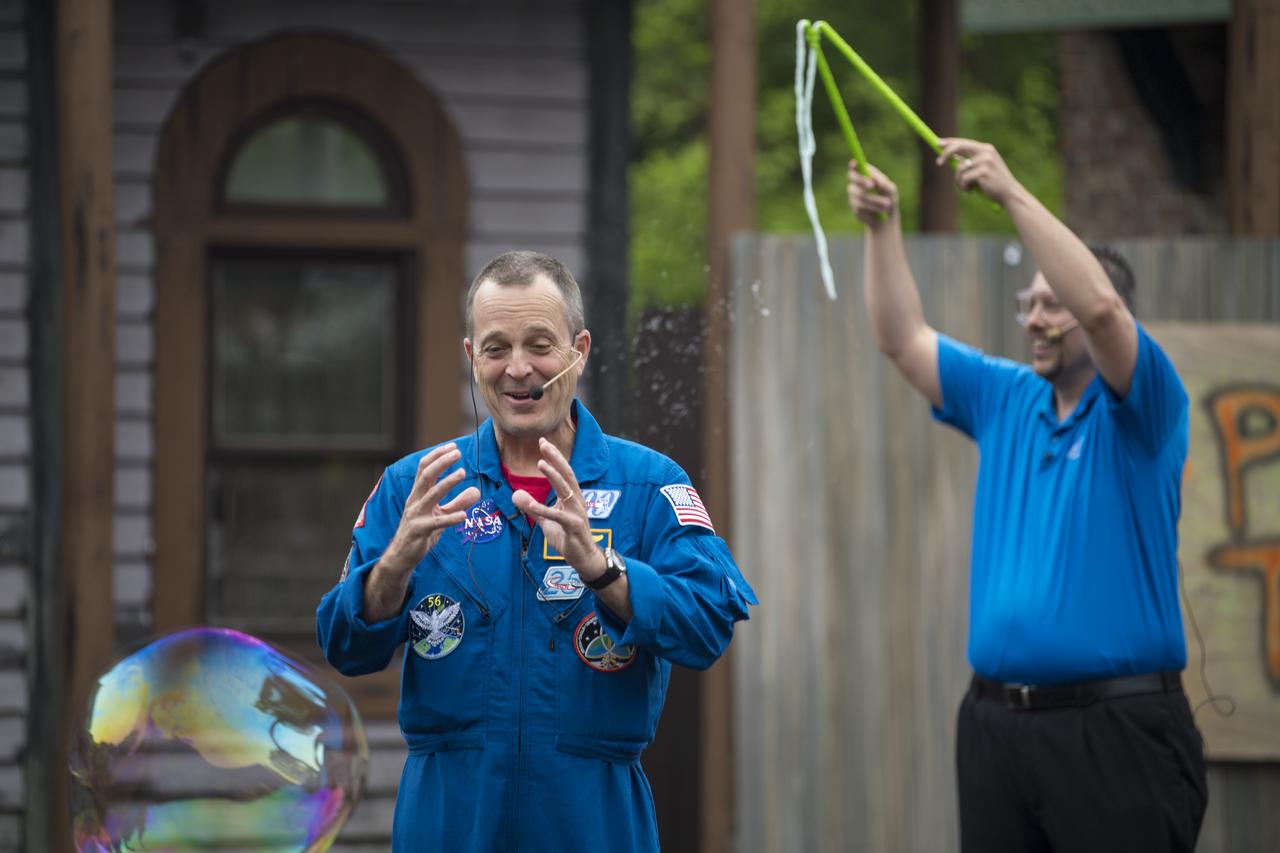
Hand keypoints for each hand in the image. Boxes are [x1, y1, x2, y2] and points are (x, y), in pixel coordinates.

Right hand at [382, 443, 479, 574]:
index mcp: (418, 494)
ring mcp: (416, 515)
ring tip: (462, 473)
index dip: (437, 455)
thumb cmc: (422, 532)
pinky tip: (464, 516)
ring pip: (431, 495)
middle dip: (441, 462)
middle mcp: (415, 501)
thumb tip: (477, 491)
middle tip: (458, 453)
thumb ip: (458, 503)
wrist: (402, 556)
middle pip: (426, 475)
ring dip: (447, 482)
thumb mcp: (441, 515)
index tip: (452, 446)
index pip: (424, 468)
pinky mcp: (420, 531)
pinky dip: (451, 518)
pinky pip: (437, 523)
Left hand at [511, 438, 606, 581]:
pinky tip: (532, 504)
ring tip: (541, 463)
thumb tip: (516, 494)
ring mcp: (577, 513)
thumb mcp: (546, 521)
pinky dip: (544, 510)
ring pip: (566, 489)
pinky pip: (558, 516)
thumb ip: (532, 508)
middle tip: (543, 443)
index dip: (554, 457)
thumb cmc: (567, 537)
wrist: (582, 558)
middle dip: (555, 458)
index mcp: (571, 497)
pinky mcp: (574, 526)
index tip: (542, 442)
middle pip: (566, 474)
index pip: (563, 472)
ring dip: (553, 476)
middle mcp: (576, 500)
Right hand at [846, 162, 897, 227]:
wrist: (887, 218)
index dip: (853, 166)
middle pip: (852, 179)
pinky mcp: (855, 209)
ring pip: (860, 195)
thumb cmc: (889, 199)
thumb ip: (883, 183)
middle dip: (861, 180)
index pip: (854, 168)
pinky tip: (879, 212)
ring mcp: (854, 197)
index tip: (855, 163)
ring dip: (875, 200)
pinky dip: (873, 209)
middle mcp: (856, 185)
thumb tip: (872, 179)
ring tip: (887, 205)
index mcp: (864, 176)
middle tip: (872, 184)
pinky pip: (861, 208)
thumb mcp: (890, 190)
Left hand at [935, 138, 1020, 205]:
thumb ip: (970, 161)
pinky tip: (971, 191)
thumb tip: (950, 158)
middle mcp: (986, 152)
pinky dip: (963, 187)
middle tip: (938, 163)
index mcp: (986, 149)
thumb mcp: (982, 168)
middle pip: (959, 147)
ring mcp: (985, 161)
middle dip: (946, 153)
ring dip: (958, 180)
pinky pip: (963, 179)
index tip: (938, 143)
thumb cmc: (993, 183)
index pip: (964, 143)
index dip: (950, 142)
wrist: (1009, 194)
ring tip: (967, 187)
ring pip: (959, 168)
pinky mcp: (982, 172)